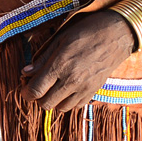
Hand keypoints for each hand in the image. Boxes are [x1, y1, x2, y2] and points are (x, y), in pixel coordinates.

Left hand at [22, 12, 136, 113]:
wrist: (116, 34)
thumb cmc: (86, 32)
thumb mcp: (60, 39)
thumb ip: (42, 58)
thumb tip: (26, 72)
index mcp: (60, 65)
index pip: (36, 90)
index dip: (26, 92)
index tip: (25, 88)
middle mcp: (71, 80)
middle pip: (45, 104)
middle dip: (37, 98)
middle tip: (38, 86)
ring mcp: (84, 88)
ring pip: (60, 108)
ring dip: (53, 101)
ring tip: (53, 87)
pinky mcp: (93, 91)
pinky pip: (75, 106)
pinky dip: (68, 101)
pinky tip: (67, 88)